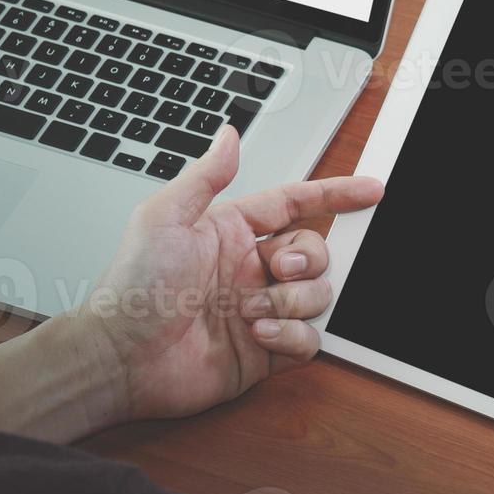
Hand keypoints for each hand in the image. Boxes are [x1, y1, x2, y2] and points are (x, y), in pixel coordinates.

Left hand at [75, 127, 382, 422]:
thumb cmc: (133, 288)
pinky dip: (292, 335)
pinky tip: (259, 334)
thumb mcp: (163, 218)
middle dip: (309, 256)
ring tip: (251, 311)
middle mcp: (253, 269)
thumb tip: (229, 135)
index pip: (298, 204)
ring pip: (319, 294)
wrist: (121, 358)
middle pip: (318, 250)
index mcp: (235, 233)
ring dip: (293, 300)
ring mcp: (263, 310)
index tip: (372, 190)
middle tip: (279, 268)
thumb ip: (205, 175)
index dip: (336, 195)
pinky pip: (311, 339)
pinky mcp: (268, 350)